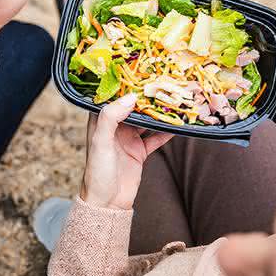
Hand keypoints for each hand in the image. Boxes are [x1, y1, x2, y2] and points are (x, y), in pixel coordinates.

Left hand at [81, 94, 173, 209]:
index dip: (123, 86)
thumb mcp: (101, 141)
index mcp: (100, 122)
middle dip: (145, 97)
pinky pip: (155, 138)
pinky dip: (166, 132)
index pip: (112, 98)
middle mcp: (114, 128)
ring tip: (173, 100)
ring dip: (158, 113)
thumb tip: (131, 97)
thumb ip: (112, 117)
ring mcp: (128, 140)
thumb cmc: (97, 172)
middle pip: (132, 108)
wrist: (107, 203)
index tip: (138, 72)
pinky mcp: (139, 152)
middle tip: (162, 83)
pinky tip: (178, 125)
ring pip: (146, 121)